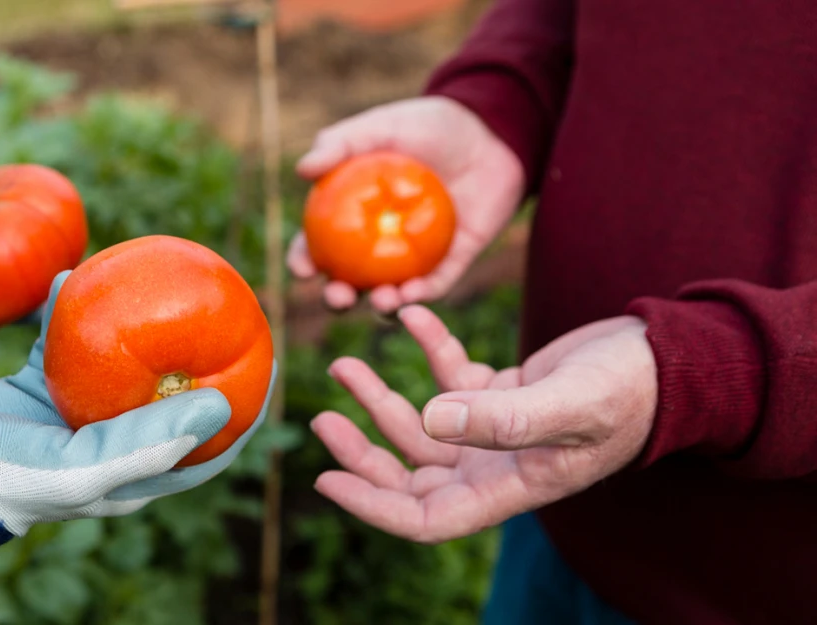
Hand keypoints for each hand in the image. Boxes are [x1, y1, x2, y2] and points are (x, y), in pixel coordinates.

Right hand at [0, 270, 275, 535]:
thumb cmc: (10, 479)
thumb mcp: (83, 469)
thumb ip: (149, 442)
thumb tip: (224, 404)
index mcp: (138, 469)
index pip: (210, 440)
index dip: (248, 403)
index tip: (272, 359)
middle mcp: (116, 438)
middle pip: (174, 390)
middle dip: (200, 349)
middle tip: (224, 302)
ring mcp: (79, 410)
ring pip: (122, 357)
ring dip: (137, 320)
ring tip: (155, 274)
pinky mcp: (41, 385)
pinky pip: (67, 338)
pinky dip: (71, 309)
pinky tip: (74, 274)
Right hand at [287, 97, 525, 313]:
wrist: (490, 132)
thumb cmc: (429, 125)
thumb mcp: (382, 126)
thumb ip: (340, 143)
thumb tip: (302, 170)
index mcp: (351, 214)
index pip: (318, 244)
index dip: (304, 260)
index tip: (303, 269)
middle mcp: (377, 242)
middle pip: (349, 280)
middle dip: (337, 297)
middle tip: (338, 297)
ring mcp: (414, 257)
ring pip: (390, 292)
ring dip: (381, 305)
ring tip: (383, 299)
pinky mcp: (451, 262)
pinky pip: (434, 285)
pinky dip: (423, 295)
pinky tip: (414, 294)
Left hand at [310, 305, 656, 543]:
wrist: (669, 360)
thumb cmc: (631, 390)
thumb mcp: (570, 404)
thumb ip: (502, 418)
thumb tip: (430, 419)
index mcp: (508, 486)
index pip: (425, 517)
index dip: (372, 506)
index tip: (325, 479)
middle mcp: (495, 464)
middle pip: (410, 474)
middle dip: (364, 451)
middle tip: (323, 417)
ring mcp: (497, 430)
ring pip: (422, 424)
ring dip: (382, 397)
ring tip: (345, 364)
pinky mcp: (503, 392)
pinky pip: (451, 376)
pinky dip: (429, 349)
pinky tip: (410, 317)